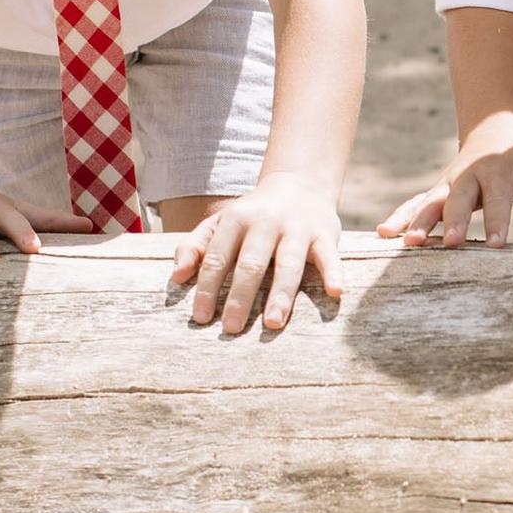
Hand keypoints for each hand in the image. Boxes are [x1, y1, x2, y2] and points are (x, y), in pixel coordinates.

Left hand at [172, 177, 342, 333]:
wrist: (299, 184)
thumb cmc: (253, 215)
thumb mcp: (221, 223)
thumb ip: (195, 245)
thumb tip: (177, 276)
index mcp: (236, 219)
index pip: (218, 257)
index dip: (207, 287)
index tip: (201, 317)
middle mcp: (267, 222)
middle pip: (251, 263)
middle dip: (240, 297)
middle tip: (231, 328)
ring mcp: (298, 228)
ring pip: (289, 264)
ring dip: (281, 295)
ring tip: (273, 324)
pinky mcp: (326, 234)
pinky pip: (330, 256)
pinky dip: (333, 273)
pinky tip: (336, 292)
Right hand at [377, 113, 512, 248]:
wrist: (493, 131)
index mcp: (497, 172)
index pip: (498, 200)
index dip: (498, 222)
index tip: (497, 246)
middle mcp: (467, 177)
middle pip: (458, 200)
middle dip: (452, 221)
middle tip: (449, 244)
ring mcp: (446, 184)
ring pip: (429, 202)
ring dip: (416, 221)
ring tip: (405, 242)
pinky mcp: (434, 191)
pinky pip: (414, 204)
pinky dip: (399, 217)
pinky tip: (384, 234)